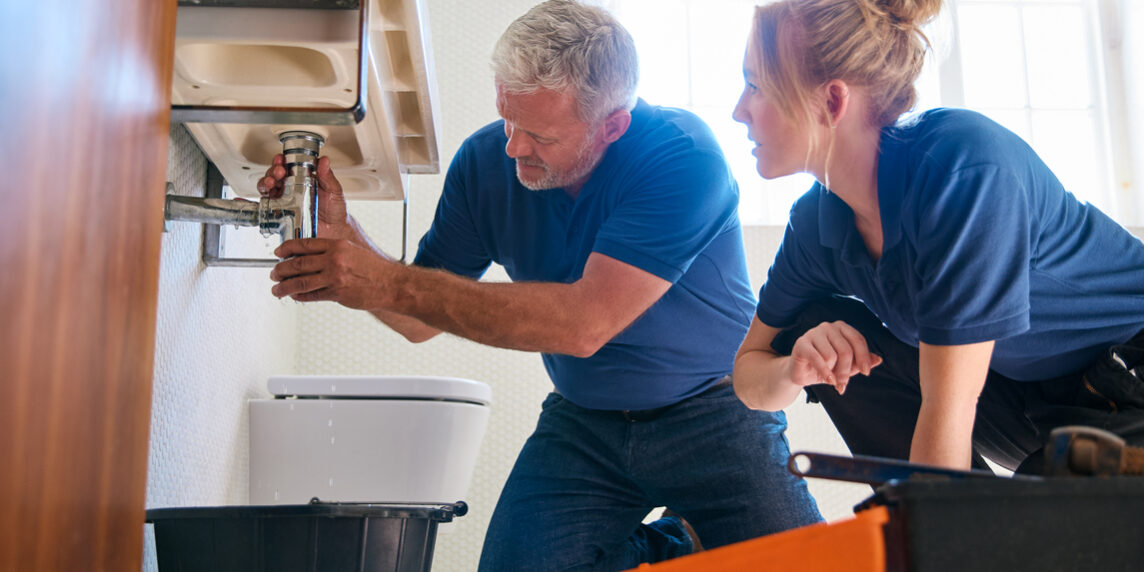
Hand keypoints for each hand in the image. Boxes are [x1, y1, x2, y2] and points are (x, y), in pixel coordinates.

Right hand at [257, 155, 350, 239]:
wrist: (334, 231)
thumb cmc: (335, 210)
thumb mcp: (333, 190)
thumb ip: (327, 176)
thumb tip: (324, 161)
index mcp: (303, 178)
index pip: (288, 165)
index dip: (282, 161)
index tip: (282, 159)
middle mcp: (291, 188)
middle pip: (275, 175)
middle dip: (273, 170)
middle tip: (279, 171)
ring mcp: (285, 200)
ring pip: (268, 187)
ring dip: (266, 182)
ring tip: (271, 182)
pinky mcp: (281, 213)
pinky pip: (268, 205)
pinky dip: (264, 199)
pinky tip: (268, 197)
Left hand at [269, 237, 396, 310]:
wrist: (392, 285)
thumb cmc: (375, 269)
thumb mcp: (353, 251)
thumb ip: (332, 253)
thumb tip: (311, 258)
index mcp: (337, 246)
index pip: (304, 244)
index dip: (287, 248)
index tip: (278, 253)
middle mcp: (333, 260)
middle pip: (298, 263)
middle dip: (281, 269)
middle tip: (274, 273)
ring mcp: (334, 277)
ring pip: (300, 282)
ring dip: (284, 287)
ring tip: (276, 289)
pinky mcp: (336, 294)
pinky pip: (312, 295)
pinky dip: (300, 297)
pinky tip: (294, 296)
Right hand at [788, 320, 881, 394]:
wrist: (801, 374)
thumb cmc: (826, 368)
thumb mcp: (847, 367)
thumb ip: (862, 362)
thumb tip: (878, 359)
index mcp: (841, 328)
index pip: (857, 339)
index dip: (864, 357)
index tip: (866, 372)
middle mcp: (827, 326)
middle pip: (845, 350)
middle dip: (846, 371)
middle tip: (843, 385)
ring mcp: (813, 333)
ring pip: (832, 356)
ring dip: (833, 372)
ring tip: (829, 378)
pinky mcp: (801, 343)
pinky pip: (818, 359)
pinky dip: (825, 373)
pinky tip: (828, 381)